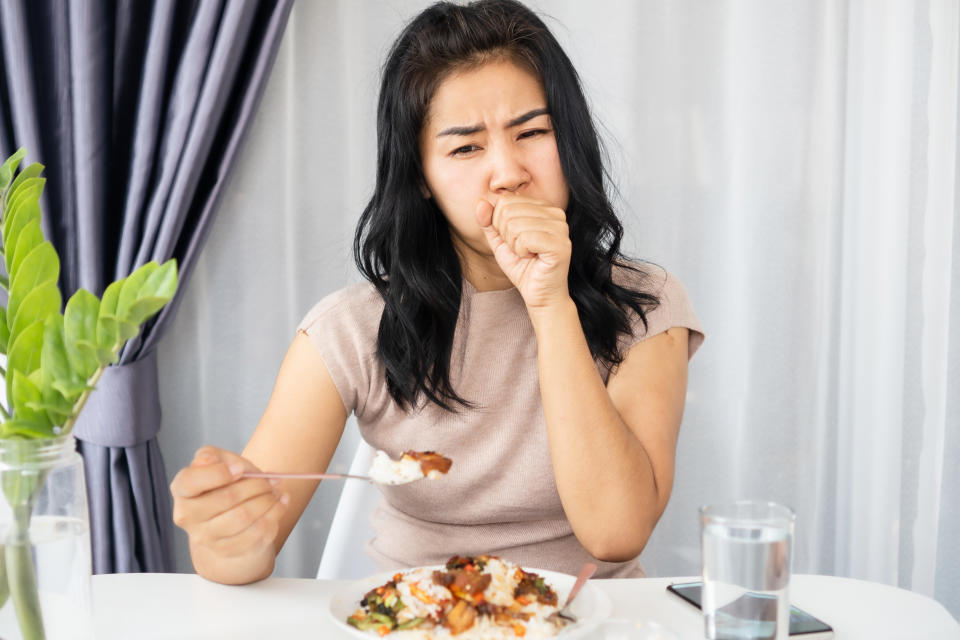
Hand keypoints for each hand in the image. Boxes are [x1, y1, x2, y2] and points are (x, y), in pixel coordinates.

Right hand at [170, 446, 287, 559]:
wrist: (232, 517)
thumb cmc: (226, 484)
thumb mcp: (220, 462)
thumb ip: (214, 455)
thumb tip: (212, 461)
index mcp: (182, 490)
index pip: (190, 481)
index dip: (217, 473)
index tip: (240, 469)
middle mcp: (188, 516)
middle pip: (226, 498)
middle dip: (255, 485)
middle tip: (271, 479)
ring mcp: (206, 537)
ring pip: (243, 517)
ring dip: (267, 500)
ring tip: (276, 490)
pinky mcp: (227, 549)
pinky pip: (256, 532)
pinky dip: (274, 514)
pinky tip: (280, 503)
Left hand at [475, 194, 571, 309]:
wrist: (539, 294)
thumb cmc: (522, 267)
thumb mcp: (499, 241)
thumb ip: (489, 221)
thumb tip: (480, 202)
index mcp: (543, 207)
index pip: (505, 201)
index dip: (499, 224)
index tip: (515, 240)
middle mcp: (555, 213)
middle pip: (508, 211)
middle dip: (506, 236)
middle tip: (521, 250)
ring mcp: (560, 228)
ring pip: (514, 225)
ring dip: (514, 246)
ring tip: (528, 254)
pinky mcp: (560, 244)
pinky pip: (525, 239)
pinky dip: (521, 252)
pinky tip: (533, 258)